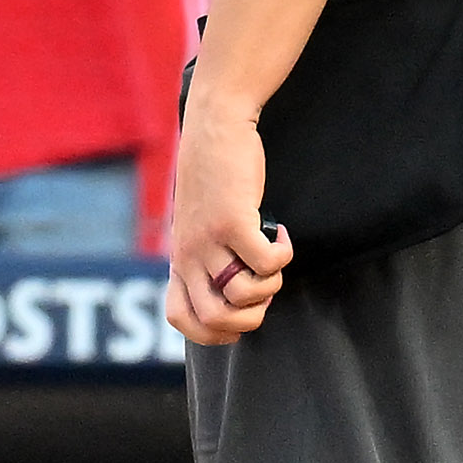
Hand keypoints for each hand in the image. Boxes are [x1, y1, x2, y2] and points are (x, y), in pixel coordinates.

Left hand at [165, 98, 286, 343]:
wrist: (214, 130)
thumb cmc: (214, 180)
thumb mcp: (200, 224)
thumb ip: (208, 257)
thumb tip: (237, 296)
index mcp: (179, 259)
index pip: (179, 318)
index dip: (211, 332)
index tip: (238, 316)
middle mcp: (188, 255)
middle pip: (215, 319)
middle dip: (251, 318)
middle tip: (264, 288)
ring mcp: (208, 240)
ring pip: (244, 295)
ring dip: (271, 284)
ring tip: (273, 256)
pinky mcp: (232, 221)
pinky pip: (266, 263)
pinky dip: (283, 255)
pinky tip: (281, 234)